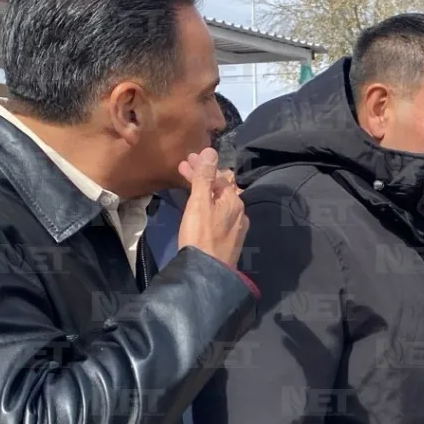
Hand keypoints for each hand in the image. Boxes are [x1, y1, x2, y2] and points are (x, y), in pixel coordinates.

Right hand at [177, 148, 248, 266]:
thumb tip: (212, 151)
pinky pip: (220, 214)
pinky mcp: (230, 239)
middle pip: (221, 188)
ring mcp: (237, 227)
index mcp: (234, 201)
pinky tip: (200, 206)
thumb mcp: (200, 203)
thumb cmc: (200, 235)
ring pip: (221, 201)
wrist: (206, 272)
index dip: (203, 166)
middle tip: (183, 167)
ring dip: (205, 190)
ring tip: (188, 184)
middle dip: (203, 176)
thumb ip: (205, 177)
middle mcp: (240, 212)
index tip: (187, 159)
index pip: (220, 176)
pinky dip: (209, 204)